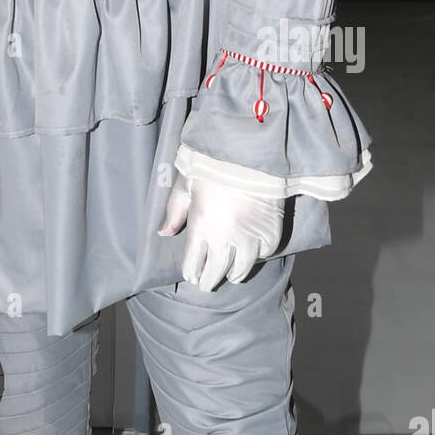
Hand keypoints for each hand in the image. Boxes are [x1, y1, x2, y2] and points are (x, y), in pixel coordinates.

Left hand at [159, 171, 284, 290]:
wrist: (248, 151)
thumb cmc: (211, 164)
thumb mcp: (185, 184)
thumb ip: (174, 211)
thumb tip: (164, 233)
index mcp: (200, 225)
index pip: (192, 263)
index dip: (191, 272)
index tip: (192, 275)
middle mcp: (224, 236)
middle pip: (214, 273)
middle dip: (208, 281)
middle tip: (207, 284)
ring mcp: (249, 237)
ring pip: (240, 270)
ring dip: (232, 274)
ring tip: (230, 275)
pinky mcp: (270, 232)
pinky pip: (263, 255)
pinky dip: (256, 257)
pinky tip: (250, 255)